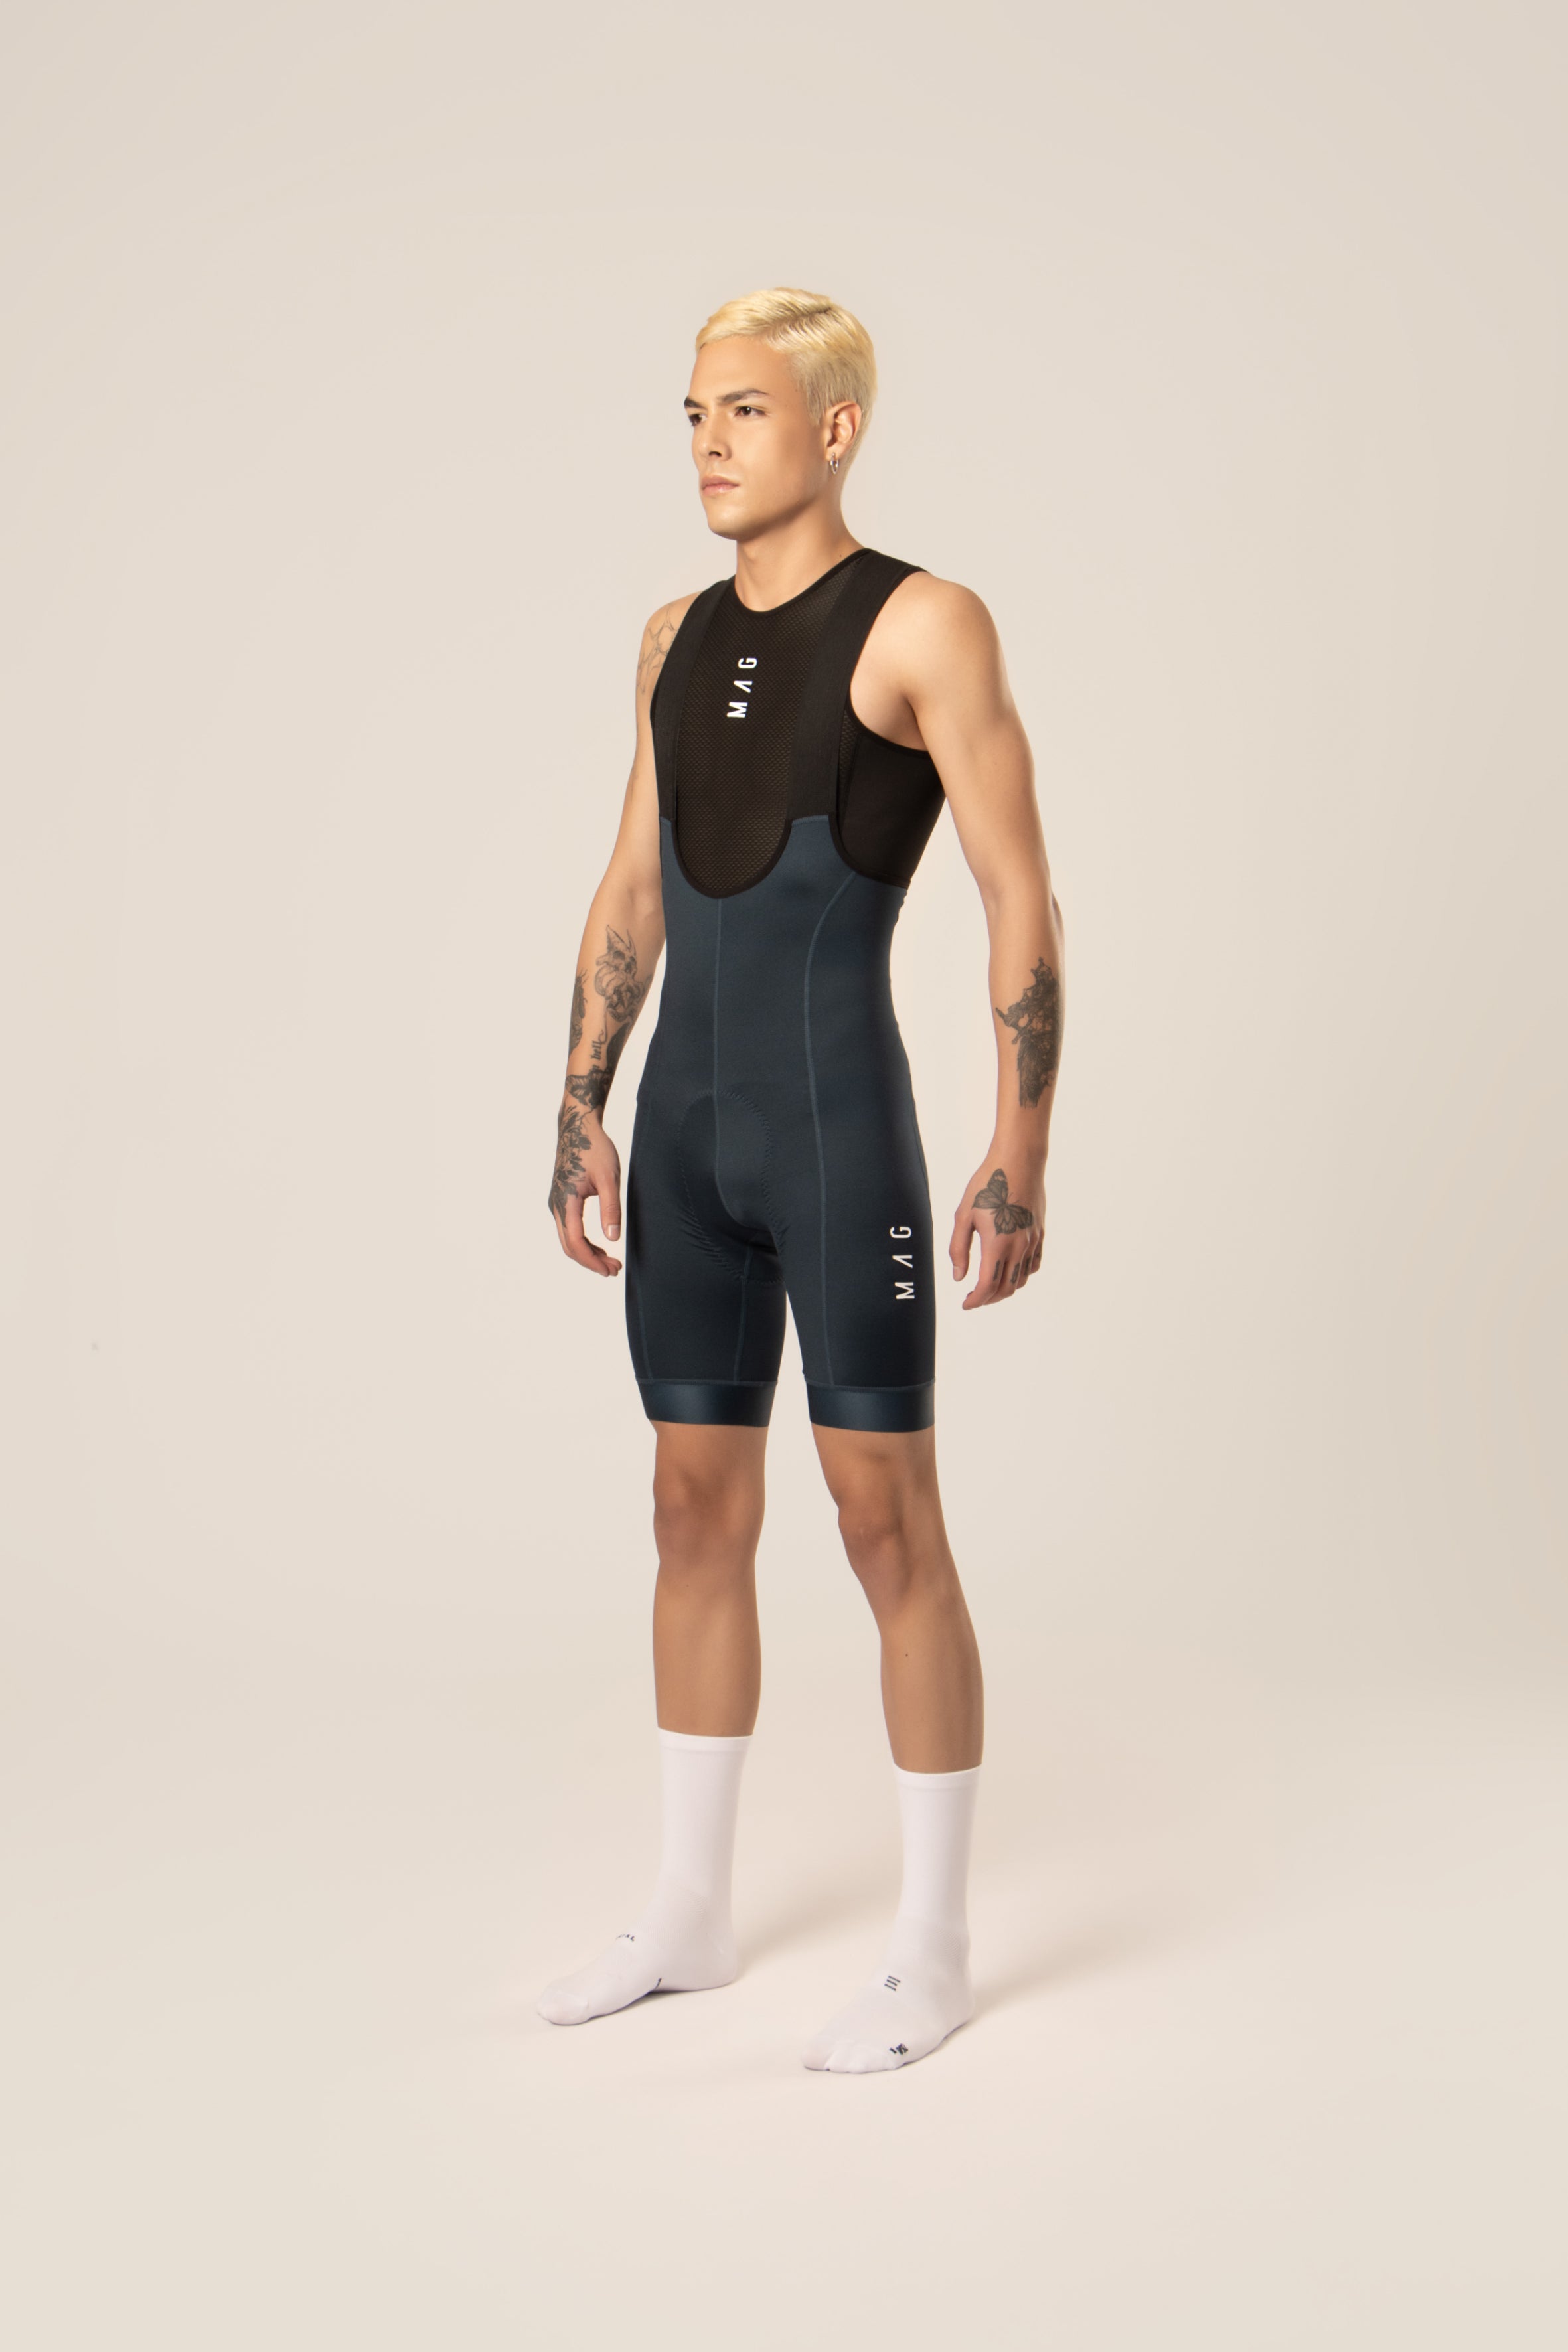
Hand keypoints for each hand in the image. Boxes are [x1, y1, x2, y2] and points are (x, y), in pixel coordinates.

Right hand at [548, 1099, 623, 1275]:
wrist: (577, 1127)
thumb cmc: (594, 1148)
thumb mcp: (609, 1177)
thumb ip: (611, 1208)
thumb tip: (613, 1238)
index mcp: (566, 1201)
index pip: (575, 1243)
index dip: (592, 1261)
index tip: (610, 1270)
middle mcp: (555, 1205)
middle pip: (569, 1246)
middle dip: (591, 1261)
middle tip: (615, 1269)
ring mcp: (556, 1202)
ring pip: (568, 1239)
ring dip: (587, 1253)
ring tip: (611, 1260)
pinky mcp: (560, 1199)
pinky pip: (568, 1228)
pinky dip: (583, 1241)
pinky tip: (600, 1244)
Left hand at [949, 1154, 1043, 1308]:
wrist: (1019, 1161)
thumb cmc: (987, 1184)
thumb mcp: (964, 1214)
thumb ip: (958, 1248)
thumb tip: (958, 1277)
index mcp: (997, 1244)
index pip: (988, 1286)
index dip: (976, 1301)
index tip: (966, 1304)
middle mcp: (1018, 1246)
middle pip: (1006, 1288)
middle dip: (989, 1299)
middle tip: (974, 1298)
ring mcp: (1032, 1241)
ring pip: (1021, 1279)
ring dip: (1005, 1289)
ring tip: (989, 1286)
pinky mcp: (1040, 1233)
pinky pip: (1033, 1264)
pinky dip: (1021, 1275)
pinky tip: (1009, 1270)